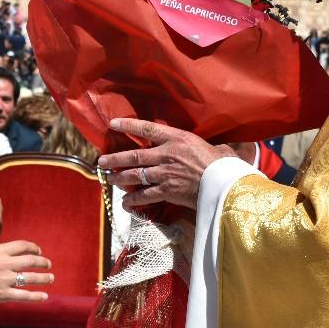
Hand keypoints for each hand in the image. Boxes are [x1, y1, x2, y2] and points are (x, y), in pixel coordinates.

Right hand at [0, 240, 52, 308]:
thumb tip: (9, 256)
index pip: (22, 245)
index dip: (34, 247)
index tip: (38, 251)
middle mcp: (3, 263)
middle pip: (30, 260)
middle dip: (43, 262)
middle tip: (48, 264)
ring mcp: (4, 279)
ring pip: (31, 277)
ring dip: (44, 278)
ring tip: (51, 278)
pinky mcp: (3, 294)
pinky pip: (24, 295)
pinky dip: (37, 296)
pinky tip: (44, 296)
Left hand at [97, 118, 234, 209]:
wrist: (226, 185)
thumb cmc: (224, 165)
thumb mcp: (215, 148)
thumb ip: (206, 148)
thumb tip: (217, 150)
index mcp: (177, 139)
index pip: (147, 129)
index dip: (128, 125)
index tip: (113, 124)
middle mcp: (167, 154)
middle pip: (134, 156)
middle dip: (115, 158)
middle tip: (102, 161)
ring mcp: (165, 173)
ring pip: (135, 175)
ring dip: (120, 178)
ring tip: (110, 179)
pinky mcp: (167, 191)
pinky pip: (145, 196)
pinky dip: (133, 200)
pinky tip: (124, 203)